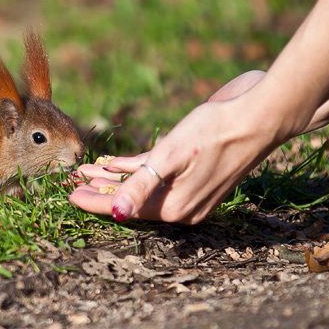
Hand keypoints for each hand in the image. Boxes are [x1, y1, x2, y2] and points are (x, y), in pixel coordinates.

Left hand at [69, 72, 272, 222]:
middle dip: (98, 191)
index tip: (67, 195)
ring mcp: (190, 189)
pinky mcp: (195, 171)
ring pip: (141, 188)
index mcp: (176, 206)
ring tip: (84, 170)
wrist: (261, 115)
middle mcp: (183, 204)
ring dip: (113, 178)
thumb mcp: (172, 156)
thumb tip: (116, 213)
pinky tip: (112, 161)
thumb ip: (141, 185)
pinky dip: (134, 169)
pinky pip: (157, 175)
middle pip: (130, 200)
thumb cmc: (217, 131)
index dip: (93, 202)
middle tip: (68, 182)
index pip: (124, 208)